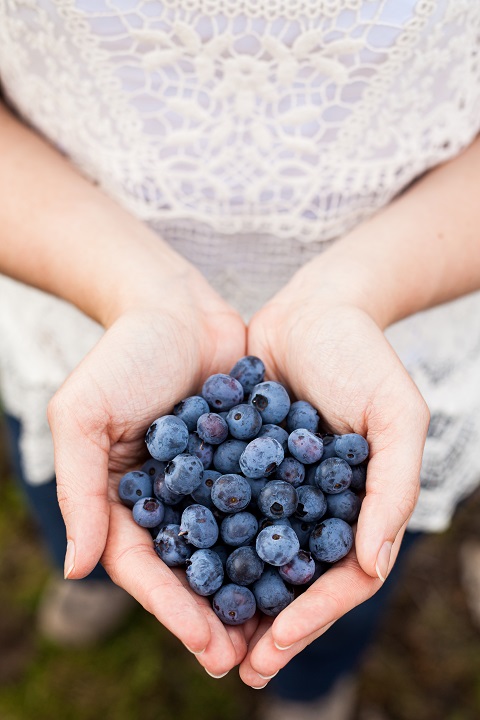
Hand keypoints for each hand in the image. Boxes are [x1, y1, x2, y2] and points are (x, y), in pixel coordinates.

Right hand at [47, 263, 255, 675]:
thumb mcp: (83, 415)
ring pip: (233, 545)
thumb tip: (77, 568)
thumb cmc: (122, 355)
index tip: (208, 645)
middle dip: (217, 613)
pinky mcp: (246, 457)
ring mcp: (209, 480)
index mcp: (123, 500)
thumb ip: (79, 490)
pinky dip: (282, 531)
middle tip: (248, 656)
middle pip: (192, 568)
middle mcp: (168, 499)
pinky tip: (311, 557)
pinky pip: (265, 501)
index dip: (173, 608)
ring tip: (284, 626)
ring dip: (254, 586)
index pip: (145, 567)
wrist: (176, 306)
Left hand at [239, 276, 428, 686]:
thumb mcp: (396, 412)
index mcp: (358, 506)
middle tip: (237, 667)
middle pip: (293, 578)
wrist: (313, 307)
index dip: (313, 615)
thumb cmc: (363, 356)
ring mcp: (276, 487)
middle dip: (268, 623)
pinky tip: (178, 563)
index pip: (340, 577)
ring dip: (232, 596)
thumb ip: (393, 486)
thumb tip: (372, 563)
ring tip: (203, 634)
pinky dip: (204, 539)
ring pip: (253, 554)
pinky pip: (221, 508)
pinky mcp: (240, 463)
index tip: (277, 645)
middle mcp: (316, 505)